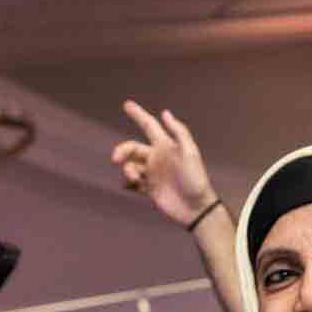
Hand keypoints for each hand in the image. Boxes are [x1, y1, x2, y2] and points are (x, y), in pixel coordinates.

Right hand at [112, 101, 218, 226]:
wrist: (196, 208)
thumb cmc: (196, 179)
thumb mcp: (190, 153)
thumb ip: (179, 132)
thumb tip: (165, 113)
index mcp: (166, 146)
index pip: (149, 125)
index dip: (138, 114)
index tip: (127, 104)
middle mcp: (157, 157)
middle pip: (132, 148)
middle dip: (122, 151)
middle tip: (115, 159)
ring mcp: (153, 174)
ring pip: (130, 166)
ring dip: (128, 170)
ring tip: (136, 179)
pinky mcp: (150, 189)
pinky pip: (132, 183)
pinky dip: (128, 183)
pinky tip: (131, 186)